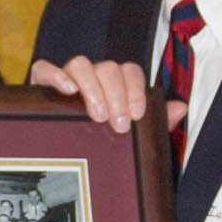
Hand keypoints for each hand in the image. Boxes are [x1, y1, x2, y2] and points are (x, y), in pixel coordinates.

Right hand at [33, 57, 167, 136]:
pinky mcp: (41, 83)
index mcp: (114, 84)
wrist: (57, 156)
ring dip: (92, 88)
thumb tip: (180, 107)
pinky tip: (67, 91)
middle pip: (108, 68)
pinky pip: (45, 68)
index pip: (130, 71)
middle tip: (119, 124)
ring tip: (98, 115)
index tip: (137, 114)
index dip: (135, 90)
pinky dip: (56, 75)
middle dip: (117, 95)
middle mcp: (92, 76)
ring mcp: (66, 77)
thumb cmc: (97, 141)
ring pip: (80, 64)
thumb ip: (155, 122)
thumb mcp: (129, 135)